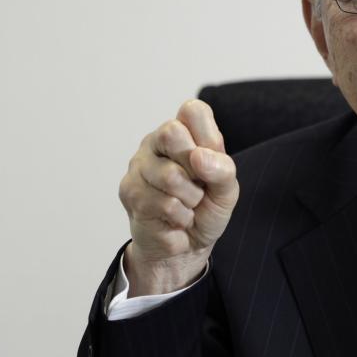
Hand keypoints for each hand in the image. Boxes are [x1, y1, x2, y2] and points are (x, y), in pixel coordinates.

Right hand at [118, 99, 238, 295]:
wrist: (186, 246)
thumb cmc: (207, 208)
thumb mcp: (227, 188)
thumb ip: (223, 168)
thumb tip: (198, 156)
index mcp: (183, 131)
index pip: (192, 110)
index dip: (207, 137)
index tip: (209, 159)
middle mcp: (155, 141)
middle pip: (172, 133)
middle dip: (196, 169)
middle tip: (198, 184)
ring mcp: (138, 165)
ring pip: (170, 176)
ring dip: (191, 199)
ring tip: (188, 205)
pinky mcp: (129, 191)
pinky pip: (164, 203)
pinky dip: (181, 217)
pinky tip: (175, 219)